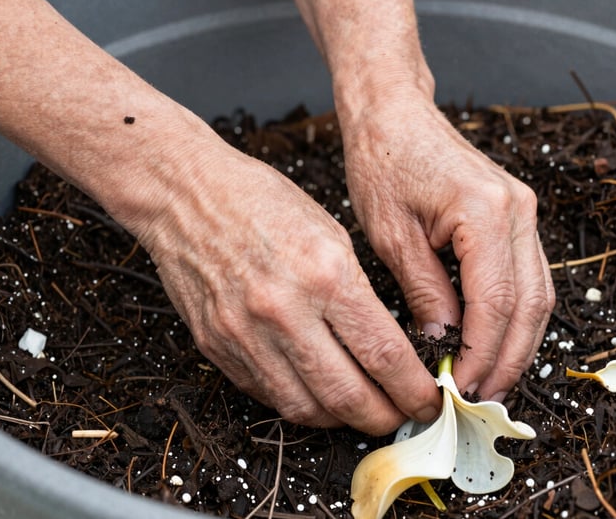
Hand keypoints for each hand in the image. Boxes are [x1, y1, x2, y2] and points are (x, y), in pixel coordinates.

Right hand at [127, 131, 440, 434]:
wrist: (187, 195)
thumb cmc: (260, 201)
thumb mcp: (331, 233)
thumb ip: (358, 294)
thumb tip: (386, 347)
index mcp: (325, 275)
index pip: (384, 355)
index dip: (414, 390)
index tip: (429, 399)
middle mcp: (285, 312)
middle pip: (348, 396)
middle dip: (386, 418)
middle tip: (402, 417)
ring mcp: (245, 335)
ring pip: (306, 409)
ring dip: (343, 421)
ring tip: (363, 411)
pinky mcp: (217, 347)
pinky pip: (267, 395)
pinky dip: (300, 404)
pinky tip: (318, 395)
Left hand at [339, 92, 555, 400]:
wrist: (395, 115)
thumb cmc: (384, 163)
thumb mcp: (392, 236)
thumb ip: (424, 293)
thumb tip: (442, 345)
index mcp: (486, 212)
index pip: (496, 302)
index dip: (481, 354)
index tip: (459, 389)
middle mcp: (518, 212)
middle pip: (529, 305)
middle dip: (507, 359)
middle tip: (481, 400)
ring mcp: (523, 212)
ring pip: (538, 295)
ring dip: (518, 343)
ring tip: (489, 382)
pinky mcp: (516, 216)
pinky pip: (528, 277)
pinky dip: (515, 316)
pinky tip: (494, 342)